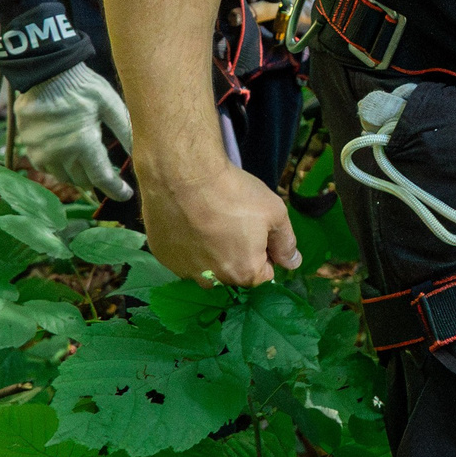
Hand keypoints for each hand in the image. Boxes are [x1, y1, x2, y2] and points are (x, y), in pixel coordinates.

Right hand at [15, 62, 134, 199]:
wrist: (45, 72)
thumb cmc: (82, 86)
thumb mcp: (110, 104)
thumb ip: (125, 131)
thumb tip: (141, 154)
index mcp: (83, 143)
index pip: (102, 178)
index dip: (116, 189)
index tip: (126, 194)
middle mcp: (60, 154)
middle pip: (84, 180)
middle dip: (98, 179)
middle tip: (109, 172)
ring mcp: (42, 153)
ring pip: (64, 177)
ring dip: (78, 174)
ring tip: (89, 163)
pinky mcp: (29, 148)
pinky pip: (47, 168)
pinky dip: (60, 166)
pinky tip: (68, 156)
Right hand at [142, 159, 299, 285]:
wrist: (183, 175)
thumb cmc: (233, 193)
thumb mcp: (274, 213)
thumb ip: (286, 242)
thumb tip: (293, 263)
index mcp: (244, 273)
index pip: (264, 274)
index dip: (265, 251)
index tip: (257, 228)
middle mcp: (213, 281)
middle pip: (233, 271)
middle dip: (237, 252)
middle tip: (231, 220)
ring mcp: (184, 270)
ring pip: (206, 266)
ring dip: (210, 249)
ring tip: (208, 218)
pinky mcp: (163, 257)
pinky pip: (182, 255)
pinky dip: (187, 243)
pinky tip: (187, 219)